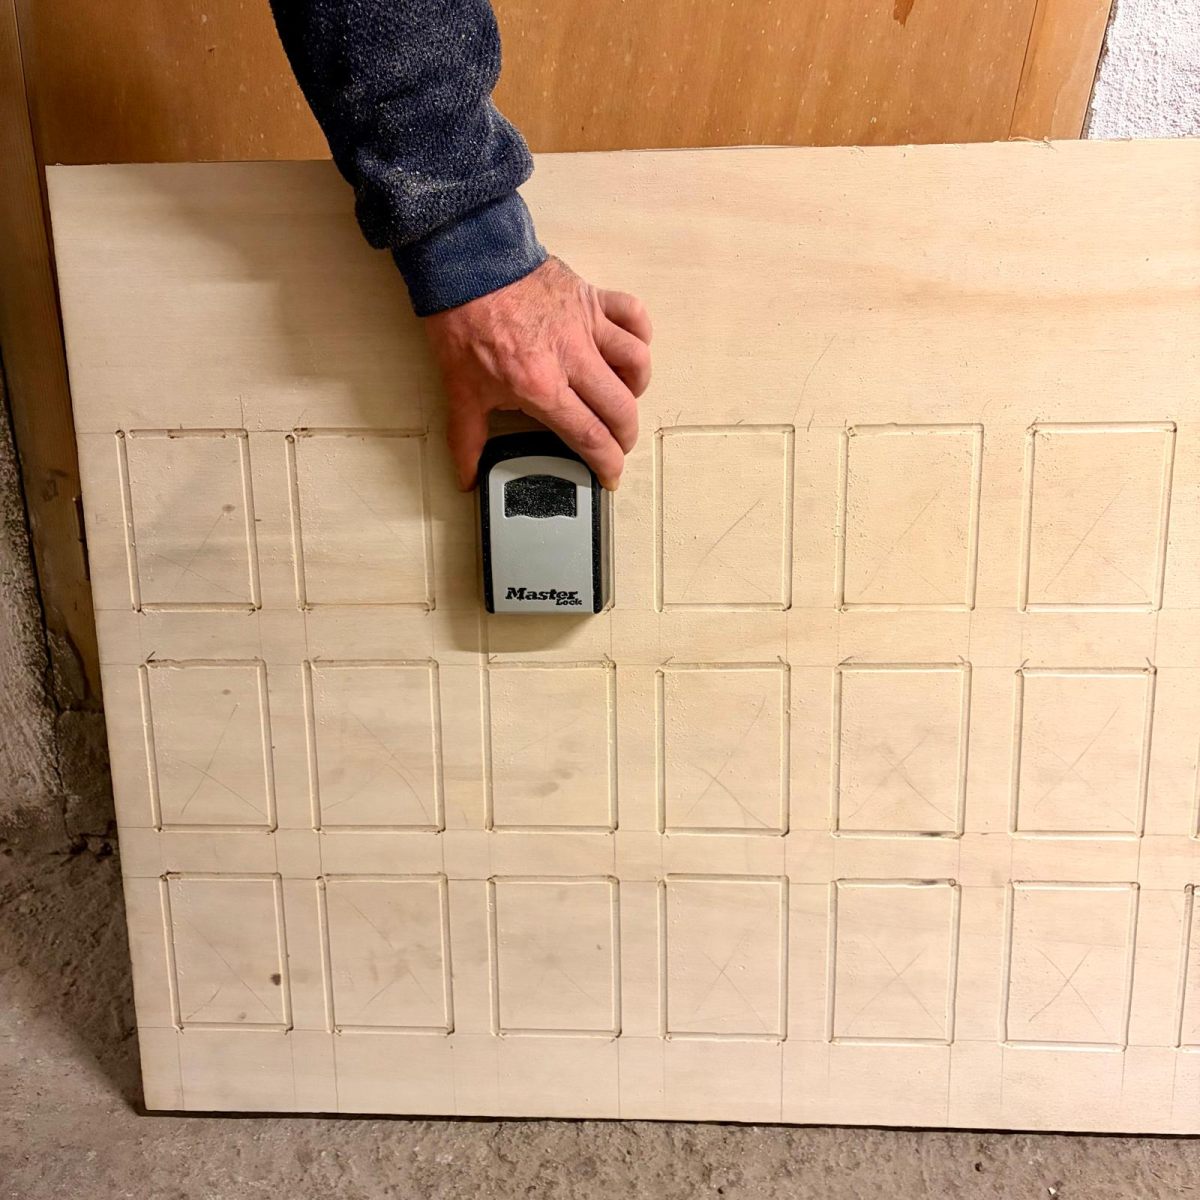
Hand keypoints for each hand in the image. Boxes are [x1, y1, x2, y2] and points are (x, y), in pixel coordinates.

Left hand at [422, 256, 652, 489]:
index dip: (607, 462)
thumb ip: (467, 439)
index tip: (610, 475)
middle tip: (616, 443)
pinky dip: (640, 333)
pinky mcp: (591, 297)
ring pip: (636, 362)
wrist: (465, 266)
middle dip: (624, 435)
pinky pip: (633, 314)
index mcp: (541, 386)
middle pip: (620, 407)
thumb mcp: (460, 390)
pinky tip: (629, 348)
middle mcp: (571, 357)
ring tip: (622, 396)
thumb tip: (468, 477)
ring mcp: (586, 324)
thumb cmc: (463, 324)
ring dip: (635, 387)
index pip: (589, 435)